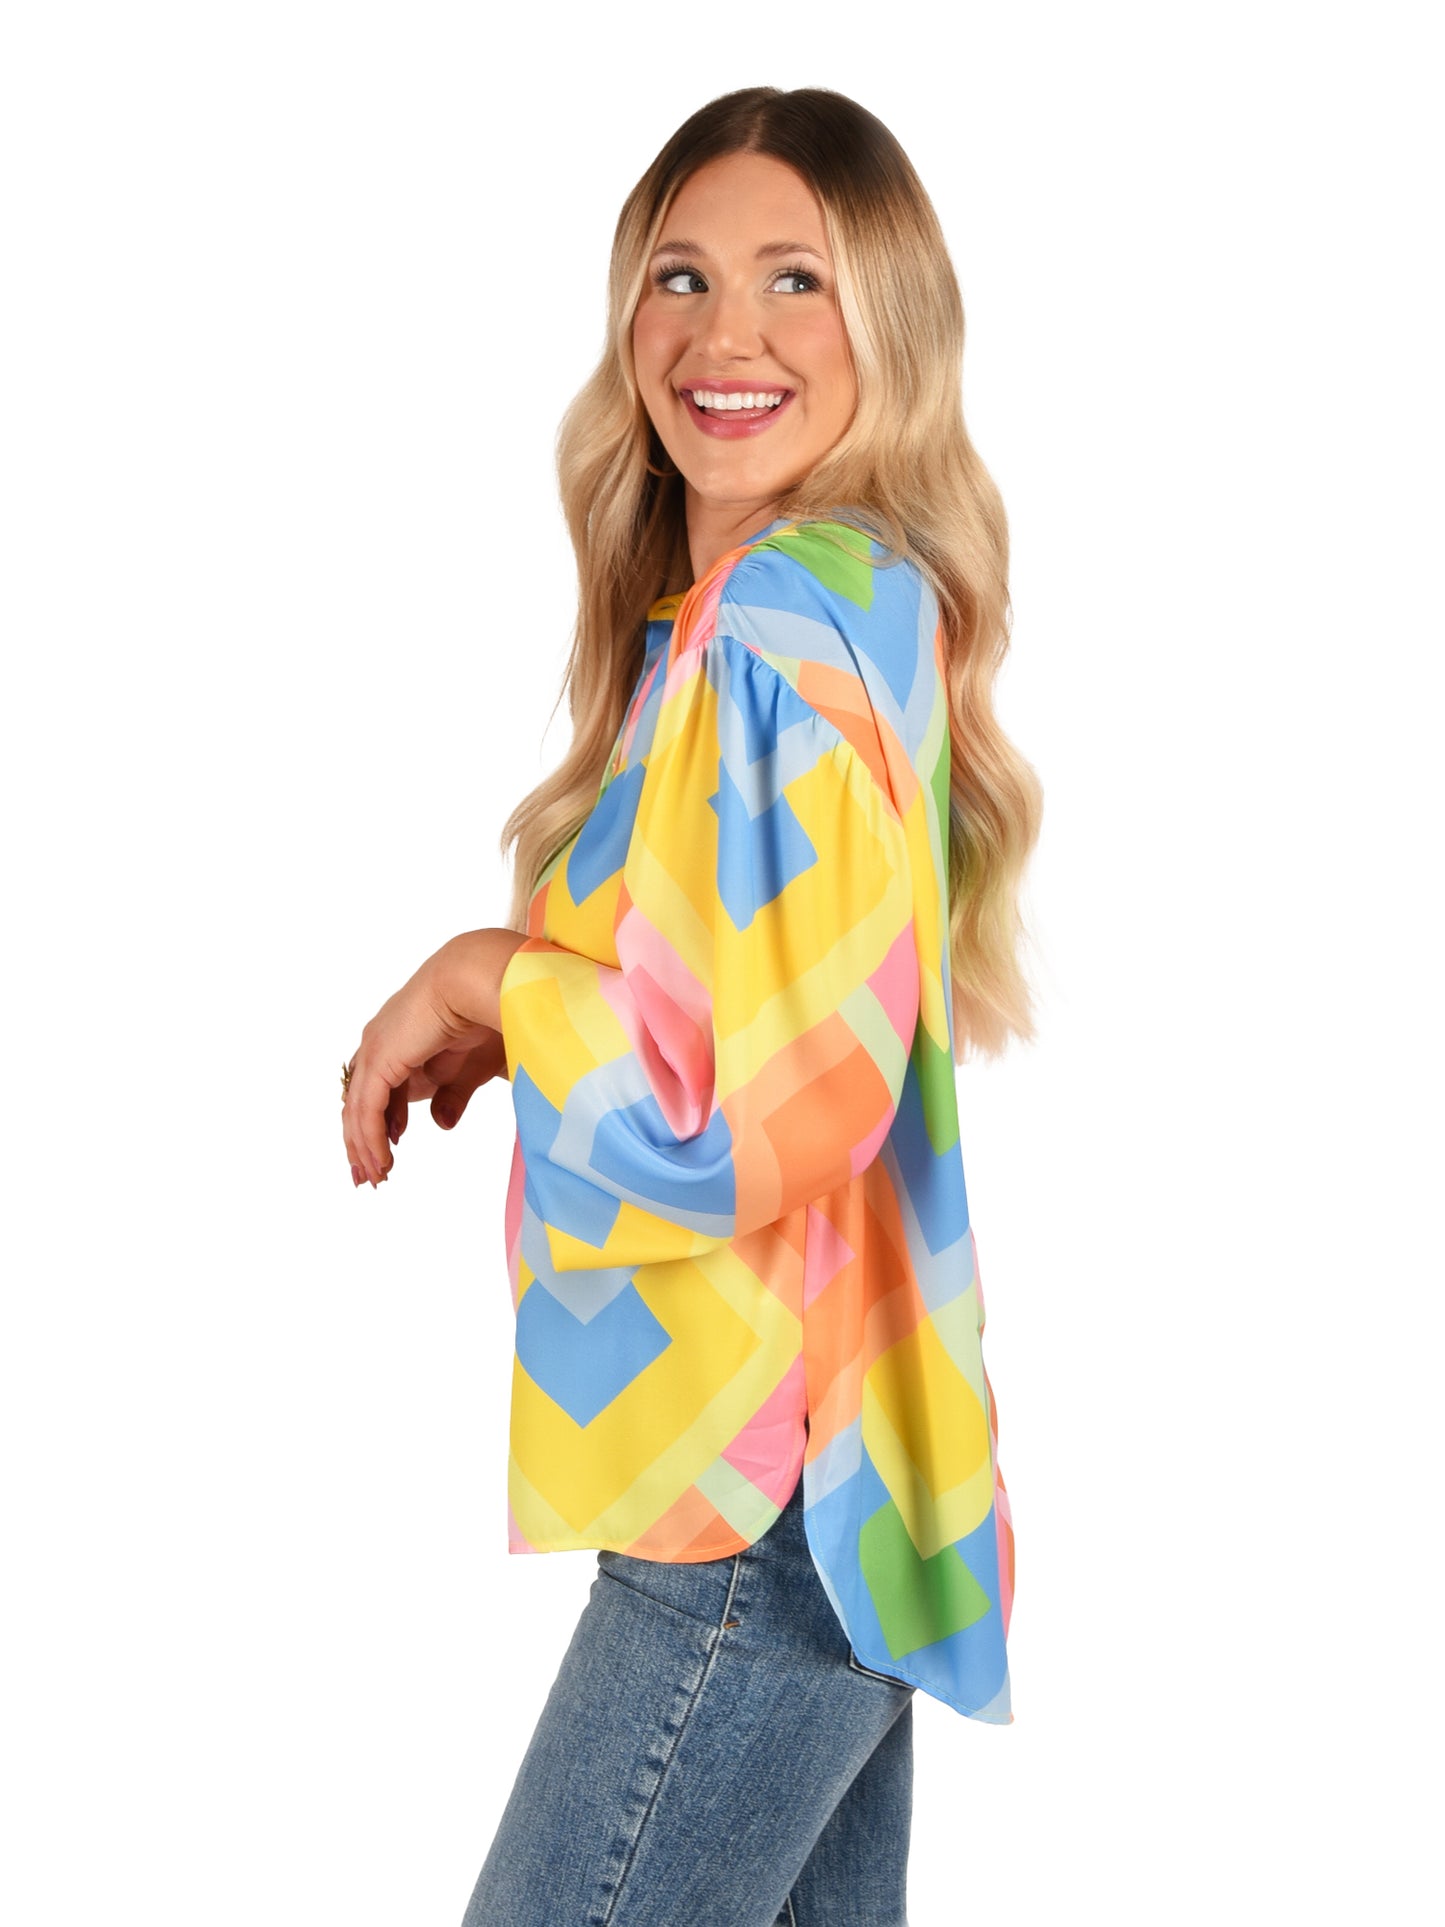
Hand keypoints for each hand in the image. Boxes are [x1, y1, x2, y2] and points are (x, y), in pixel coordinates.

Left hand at [342, 929, 525, 1186]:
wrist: (483, 982)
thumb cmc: (487, 1012)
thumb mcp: (468, 1067)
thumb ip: (452, 1094)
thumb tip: (440, 1125)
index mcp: (400, 1039)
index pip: (377, 1089)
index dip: (379, 1124)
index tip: (388, 1154)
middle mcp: (380, 1043)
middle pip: (359, 1101)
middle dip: (362, 1142)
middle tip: (370, 1177)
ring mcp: (376, 1050)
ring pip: (358, 1110)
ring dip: (364, 1147)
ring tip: (376, 1178)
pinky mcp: (380, 1061)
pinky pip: (367, 1111)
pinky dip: (371, 1140)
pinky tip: (382, 1161)